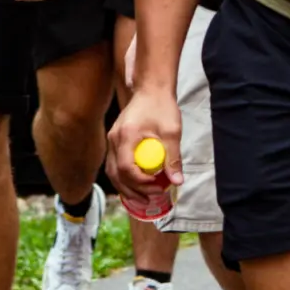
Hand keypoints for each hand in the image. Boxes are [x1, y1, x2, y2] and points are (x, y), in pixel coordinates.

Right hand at [106, 87, 182, 218]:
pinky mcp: (116, 140)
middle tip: (150, 200)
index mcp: (126, 136)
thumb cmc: (161, 106)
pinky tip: (136, 184)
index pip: (125, 168)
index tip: (157, 186)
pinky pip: (114, 164)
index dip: (140, 182)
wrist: (151, 88)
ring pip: (111, 171)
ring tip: (142, 198)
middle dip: (131, 191)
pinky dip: (123, 177)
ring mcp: (112, 139)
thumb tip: (177, 181)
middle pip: (115, 173)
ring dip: (125, 187)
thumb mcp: (172, 131)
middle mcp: (114, 139)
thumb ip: (173, 157)